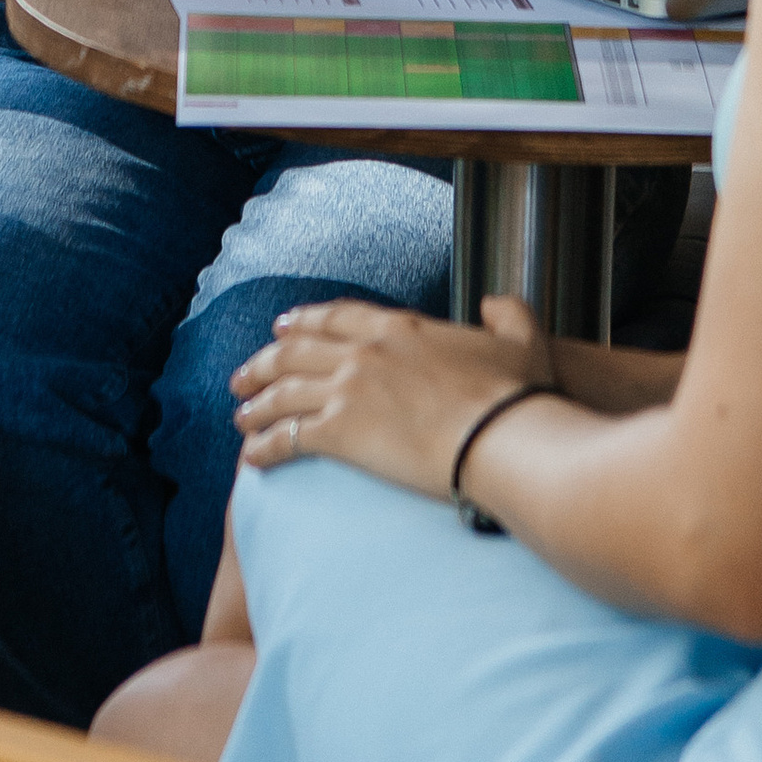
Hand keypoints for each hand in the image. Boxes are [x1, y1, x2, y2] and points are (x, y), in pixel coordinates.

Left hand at [232, 293, 555, 500]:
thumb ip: (508, 313)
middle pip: (296, 351)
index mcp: (399, 327)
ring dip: (256, 404)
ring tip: (239, 417)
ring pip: (283, 392)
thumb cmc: (516, 396)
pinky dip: (264, 444)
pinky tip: (251, 457)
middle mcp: (363, 352)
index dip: (305, 322)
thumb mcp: (522, 340)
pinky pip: (287, 436)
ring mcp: (348, 390)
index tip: (282, 328)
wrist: (501, 436)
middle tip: (244, 375)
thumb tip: (496, 304)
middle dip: (264, 362)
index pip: (337, 317)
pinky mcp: (340, 432)